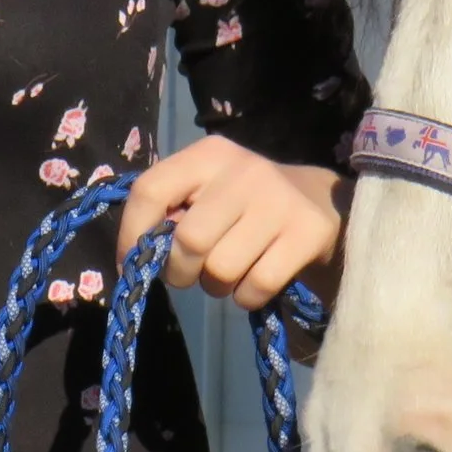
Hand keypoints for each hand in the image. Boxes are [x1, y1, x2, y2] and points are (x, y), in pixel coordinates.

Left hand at [120, 135, 346, 312]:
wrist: (318, 202)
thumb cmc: (244, 202)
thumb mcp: (207, 191)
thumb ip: (171, 211)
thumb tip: (139, 255)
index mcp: (209, 154)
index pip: (150, 190)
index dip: (132, 234)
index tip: (132, 261)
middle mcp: (244, 171)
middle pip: (188, 240)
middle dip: (180, 271)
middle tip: (191, 273)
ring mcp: (280, 201)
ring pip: (221, 269)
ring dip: (216, 287)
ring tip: (228, 273)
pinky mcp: (308, 232)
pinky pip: (257, 286)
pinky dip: (246, 297)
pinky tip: (254, 282)